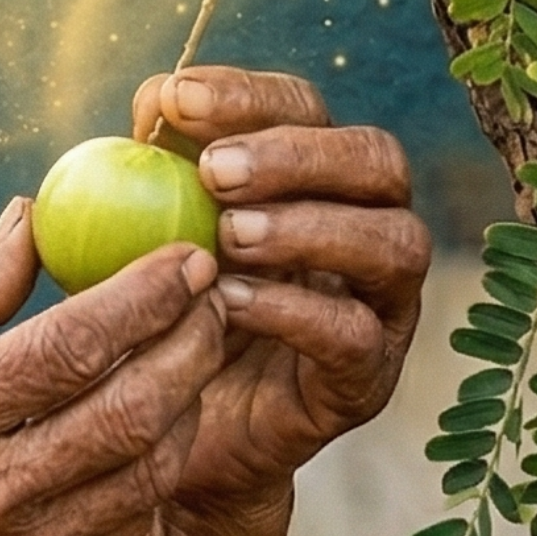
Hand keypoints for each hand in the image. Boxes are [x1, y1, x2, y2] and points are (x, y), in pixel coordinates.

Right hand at [0, 204, 228, 535]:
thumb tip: (31, 220)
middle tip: (215, 294)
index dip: (145, 297)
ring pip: (147, 472)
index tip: (188, 254)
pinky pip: (124, 524)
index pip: (71, 349)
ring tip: (196, 350)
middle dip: (193, 343)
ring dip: (188, 403)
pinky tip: (156, 420)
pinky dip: (154, 463)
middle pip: (133, 410)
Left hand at [132, 66, 428, 519]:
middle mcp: (366, 228)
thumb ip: (150, 175)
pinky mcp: (366, 378)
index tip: (176, 99)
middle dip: (298, 155)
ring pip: (396, 243)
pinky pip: (354, 335)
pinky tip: (228, 304)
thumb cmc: (153, 315)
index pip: (308, 109)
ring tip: (229, 236)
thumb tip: (150, 105)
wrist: (164, 439)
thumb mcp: (140, 238)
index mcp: (314, 178)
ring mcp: (380, 305)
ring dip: (311, 228)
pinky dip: (294, 311)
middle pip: (378, 160)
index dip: (250, 95)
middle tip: (213, 171)